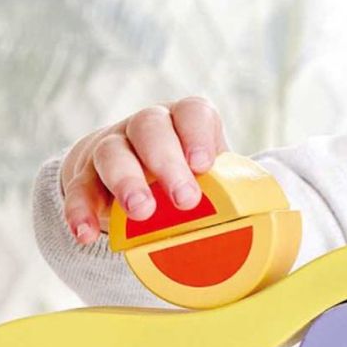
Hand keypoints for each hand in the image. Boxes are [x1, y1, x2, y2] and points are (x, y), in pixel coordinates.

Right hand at [59, 97, 229, 246]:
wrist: (133, 173)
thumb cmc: (185, 179)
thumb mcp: (211, 179)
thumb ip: (230, 193)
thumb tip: (266, 228)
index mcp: (182, 122)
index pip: (191, 112)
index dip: (197, 134)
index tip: (204, 164)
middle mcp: (146, 127)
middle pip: (150, 129)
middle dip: (166, 162)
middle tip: (184, 199)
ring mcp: (113, 148)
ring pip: (112, 153)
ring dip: (126, 182)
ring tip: (140, 211)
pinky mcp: (85, 175)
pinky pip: (79, 188)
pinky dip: (80, 210)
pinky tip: (85, 233)